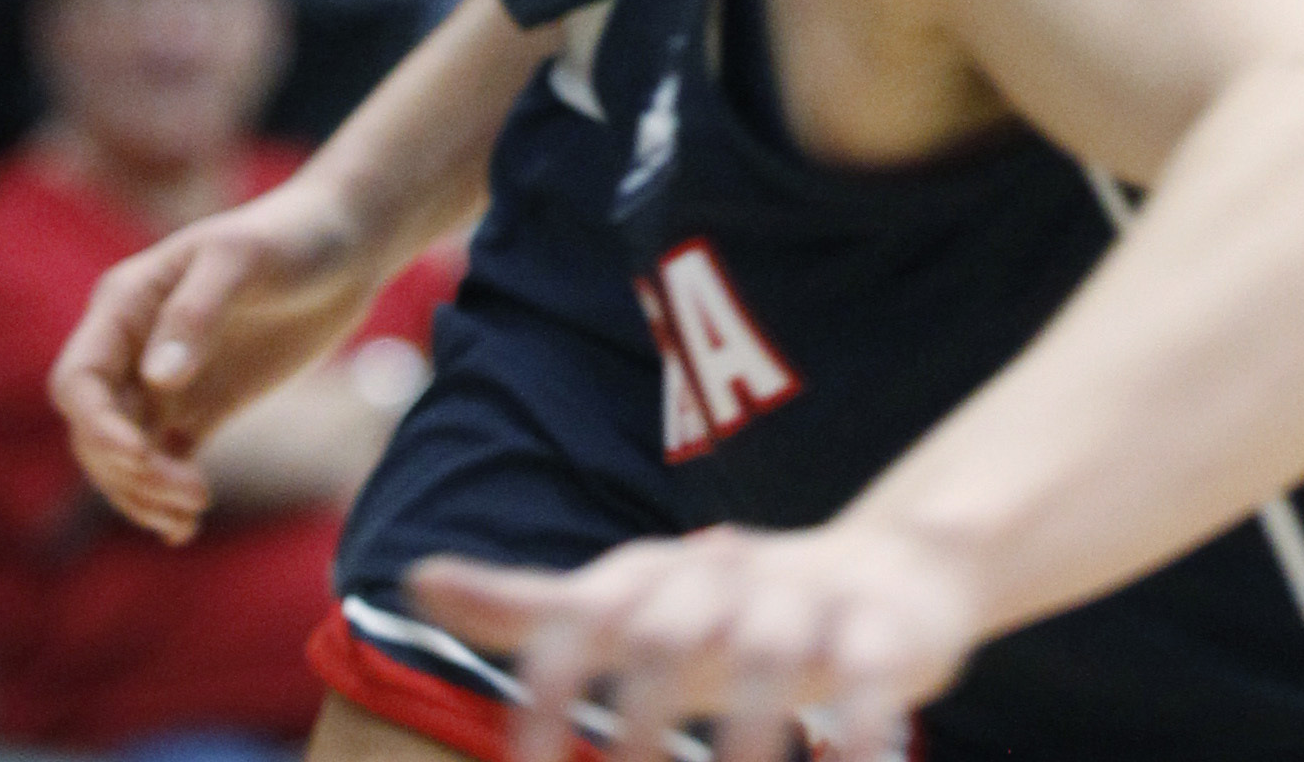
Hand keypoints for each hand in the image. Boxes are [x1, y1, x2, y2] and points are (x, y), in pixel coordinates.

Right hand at [49, 169, 382, 543]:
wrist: (347, 245)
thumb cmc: (292, 235)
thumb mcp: (244, 259)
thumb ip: (196, 312)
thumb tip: (157, 380)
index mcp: (124, 305)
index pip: (79, 381)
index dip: (96, 426)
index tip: (138, 456)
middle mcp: (133, 348)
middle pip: (96, 431)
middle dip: (128, 472)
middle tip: (190, 494)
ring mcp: (164, 382)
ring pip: (125, 456)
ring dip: (144, 493)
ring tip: (193, 513)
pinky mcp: (199, 407)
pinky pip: (164, 462)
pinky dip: (165, 496)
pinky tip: (185, 528)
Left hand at [411, 513, 982, 761]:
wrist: (886, 565)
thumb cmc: (725, 606)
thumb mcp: (628, 599)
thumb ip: (528, 604)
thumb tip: (417, 578)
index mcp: (660, 578)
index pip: (583, 623)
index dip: (547, 695)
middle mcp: (727, 581)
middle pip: (671, 640)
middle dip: (638, 723)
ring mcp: (808, 605)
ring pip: (772, 658)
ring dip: (745, 738)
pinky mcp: (883, 635)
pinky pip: (870, 680)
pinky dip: (857, 732)